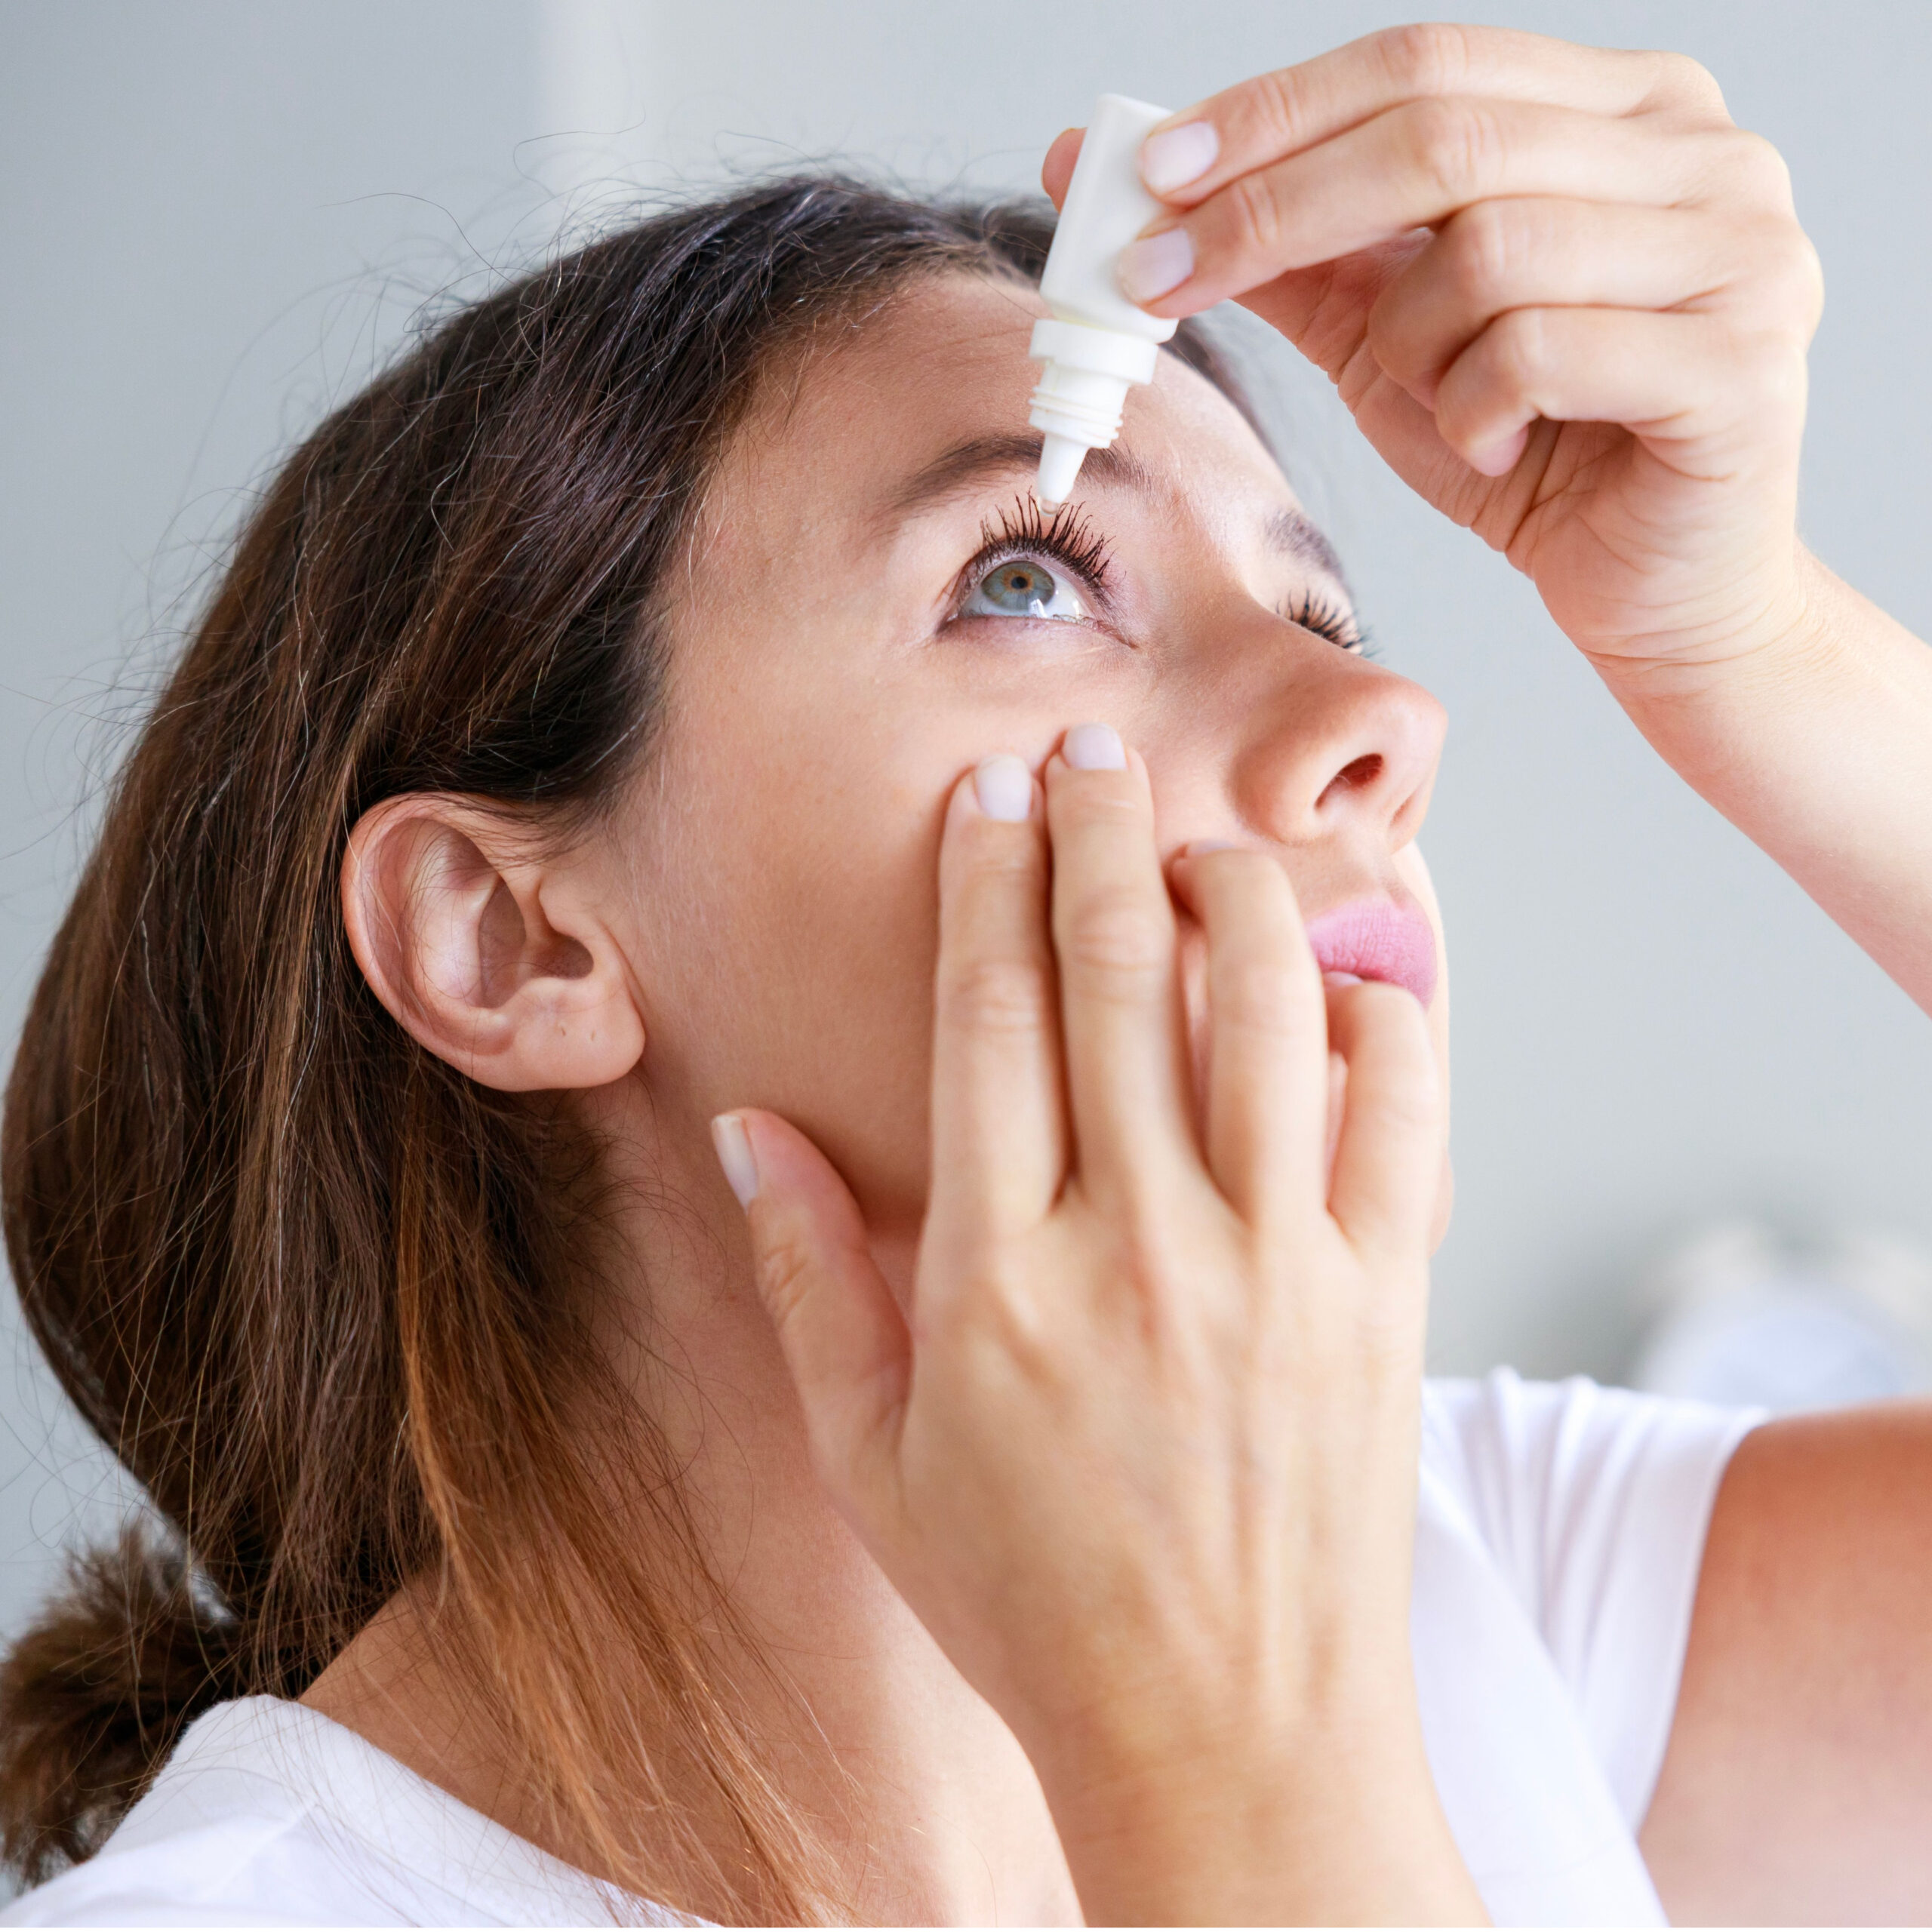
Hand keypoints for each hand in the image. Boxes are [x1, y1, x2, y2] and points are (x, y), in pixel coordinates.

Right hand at [714, 728, 1479, 1923]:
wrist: (1231, 1744)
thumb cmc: (1033, 1604)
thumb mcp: (872, 1458)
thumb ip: (804, 1281)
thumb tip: (749, 1129)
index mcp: (997, 1279)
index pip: (988, 1020)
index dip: (984, 884)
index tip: (987, 796)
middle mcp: (1138, 1250)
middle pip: (1119, 978)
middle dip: (1097, 834)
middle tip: (1090, 745)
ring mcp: (1275, 1271)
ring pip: (1266, 1013)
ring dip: (1235, 896)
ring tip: (1203, 843)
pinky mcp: (1382, 1302)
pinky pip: (1402, 1115)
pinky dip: (1384, 1018)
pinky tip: (1349, 971)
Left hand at [1047, 26, 1823, 689]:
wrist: (1654, 591)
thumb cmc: (1530, 450)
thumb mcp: (1388, 335)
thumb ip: (1297, 255)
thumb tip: (1141, 181)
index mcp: (1623, 109)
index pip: (1423, 61)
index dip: (1275, 112)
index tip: (1146, 174)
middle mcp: (1704, 152)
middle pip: (1442, 134)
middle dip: (1272, 210)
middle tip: (1160, 280)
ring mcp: (1742, 252)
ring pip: (1488, 248)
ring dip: (1408, 345)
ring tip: (1431, 402)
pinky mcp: (1741, 366)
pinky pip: (1539, 351)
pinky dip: (1475, 410)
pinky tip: (1493, 450)